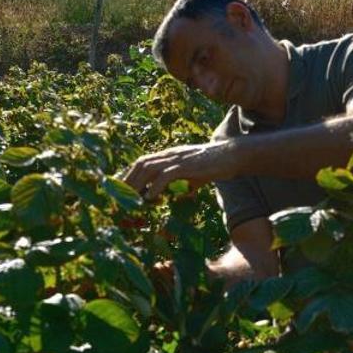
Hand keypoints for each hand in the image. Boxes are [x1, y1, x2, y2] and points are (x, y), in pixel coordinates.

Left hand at [123, 140, 238, 199]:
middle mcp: (170, 154)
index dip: (130, 173)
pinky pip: (166, 175)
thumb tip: (180, 195)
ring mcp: (177, 159)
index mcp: (170, 156)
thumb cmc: (215, 166)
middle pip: (141, 163)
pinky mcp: (186, 166)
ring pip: (149, 168)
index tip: (121, 187)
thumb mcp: (194, 176)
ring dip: (137, 183)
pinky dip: (155, 186)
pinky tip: (150, 197)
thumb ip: (185, 183)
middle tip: (120, 196)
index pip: (143, 161)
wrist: (232, 155)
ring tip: (130, 198)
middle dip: (128, 179)